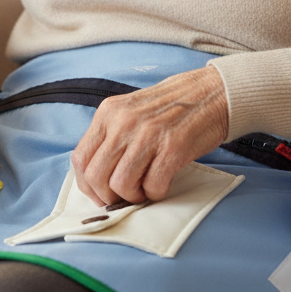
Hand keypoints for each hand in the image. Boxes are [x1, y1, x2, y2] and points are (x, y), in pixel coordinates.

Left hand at [71, 64, 227, 205]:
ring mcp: (148, 134)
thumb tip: (95, 178)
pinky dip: (155, 194)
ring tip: (143, 190)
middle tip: (122, 198)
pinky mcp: (173, 148)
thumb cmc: (170, 108)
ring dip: (132, 197)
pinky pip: (152, 186)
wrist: (210, 93)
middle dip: (107, 197)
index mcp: (108, 112)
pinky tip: (160, 184)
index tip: (99, 194)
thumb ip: (111, 137)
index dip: (86, 185)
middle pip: (96, 176)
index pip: (80, 158)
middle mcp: (123, 122)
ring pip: (121, 185)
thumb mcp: (129, 112)